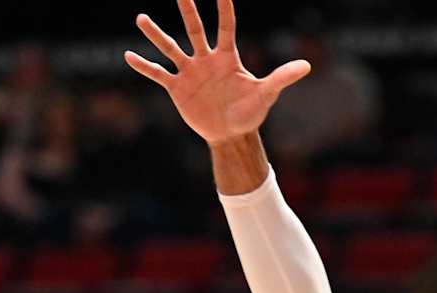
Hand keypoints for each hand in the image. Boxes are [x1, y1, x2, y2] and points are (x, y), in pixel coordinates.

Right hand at [124, 0, 309, 144]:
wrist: (231, 134)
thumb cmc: (250, 112)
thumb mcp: (266, 94)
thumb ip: (281, 77)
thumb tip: (307, 65)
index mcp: (227, 56)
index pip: (225, 25)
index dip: (224, 6)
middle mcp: (206, 59)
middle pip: (194, 29)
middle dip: (187, 10)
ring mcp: (190, 72)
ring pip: (170, 48)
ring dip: (156, 34)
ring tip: (141, 19)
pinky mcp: (177, 88)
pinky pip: (158, 74)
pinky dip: (145, 67)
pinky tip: (129, 56)